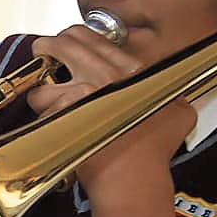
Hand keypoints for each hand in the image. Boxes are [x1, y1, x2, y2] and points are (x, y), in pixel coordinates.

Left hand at [27, 24, 187, 216]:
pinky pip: (40, 103)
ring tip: (45, 99)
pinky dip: (41, 112)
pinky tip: (52, 123)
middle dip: (47, 45)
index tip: (69, 44)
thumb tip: (162, 81)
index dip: (75, 38)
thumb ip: (168, 89)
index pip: (93, 36)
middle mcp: (108, 76)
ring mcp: (83, 92)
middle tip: (42, 52)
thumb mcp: (177, 112)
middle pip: (65, 41)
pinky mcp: (63, 112)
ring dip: (41, 86)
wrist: (132, 179)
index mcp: (133, 70)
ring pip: (45, 74)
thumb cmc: (152, 152)